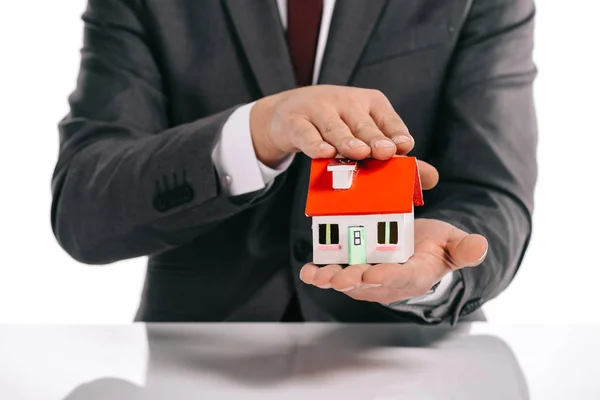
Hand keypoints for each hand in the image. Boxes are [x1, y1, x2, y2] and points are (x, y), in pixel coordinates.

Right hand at [250, 85, 414, 167]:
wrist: (286, 115)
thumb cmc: (335, 128)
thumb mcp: (364, 134)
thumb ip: (394, 157)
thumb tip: (433, 178)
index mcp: (370, 102)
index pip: (387, 118)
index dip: (396, 132)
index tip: (404, 146)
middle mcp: (345, 101)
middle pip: (362, 123)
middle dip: (374, 137)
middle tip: (385, 152)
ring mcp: (318, 109)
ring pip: (335, 128)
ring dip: (347, 140)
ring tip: (358, 154)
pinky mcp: (295, 121)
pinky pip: (306, 134)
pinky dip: (314, 143)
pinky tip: (324, 153)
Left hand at [299, 219, 487, 304]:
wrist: (418, 250)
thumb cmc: (435, 246)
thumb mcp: (452, 243)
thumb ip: (464, 248)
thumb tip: (481, 246)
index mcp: (415, 274)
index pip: (402, 278)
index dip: (387, 277)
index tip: (373, 274)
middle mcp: (389, 281)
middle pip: (370, 283)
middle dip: (353, 280)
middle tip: (339, 277)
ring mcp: (369, 278)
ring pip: (350, 281)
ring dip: (332, 279)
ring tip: (318, 276)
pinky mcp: (355, 270)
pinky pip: (337, 274)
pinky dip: (321, 273)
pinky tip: (308, 271)